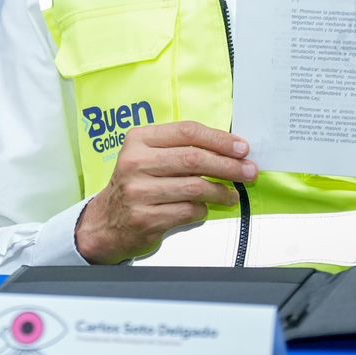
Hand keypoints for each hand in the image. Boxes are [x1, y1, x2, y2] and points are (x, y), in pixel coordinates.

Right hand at [73, 121, 256, 264]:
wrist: (106, 222)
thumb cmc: (136, 185)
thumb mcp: (148, 157)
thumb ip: (180, 149)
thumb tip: (228, 151)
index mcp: (138, 140)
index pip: (187, 132)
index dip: (219, 139)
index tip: (242, 147)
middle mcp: (135, 163)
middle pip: (193, 159)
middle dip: (228, 165)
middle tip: (249, 171)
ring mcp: (139, 192)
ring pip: (195, 187)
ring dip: (222, 191)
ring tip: (232, 194)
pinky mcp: (146, 218)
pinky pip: (189, 211)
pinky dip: (203, 210)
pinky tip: (205, 208)